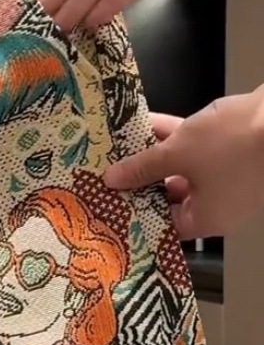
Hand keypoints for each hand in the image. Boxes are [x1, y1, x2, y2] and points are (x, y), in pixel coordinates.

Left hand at [104, 92, 263, 238]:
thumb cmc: (233, 145)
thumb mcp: (179, 153)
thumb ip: (143, 167)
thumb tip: (112, 180)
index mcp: (208, 219)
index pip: (165, 224)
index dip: (136, 210)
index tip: (109, 198)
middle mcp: (220, 204)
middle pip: (172, 194)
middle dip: (141, 177)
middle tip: (108, 168)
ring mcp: (230, 177)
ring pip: (184, 167)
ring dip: (155, 153)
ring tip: (120, 143)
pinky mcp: (236, 151)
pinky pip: (198, 148)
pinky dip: (176, 137)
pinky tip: (147, 120)